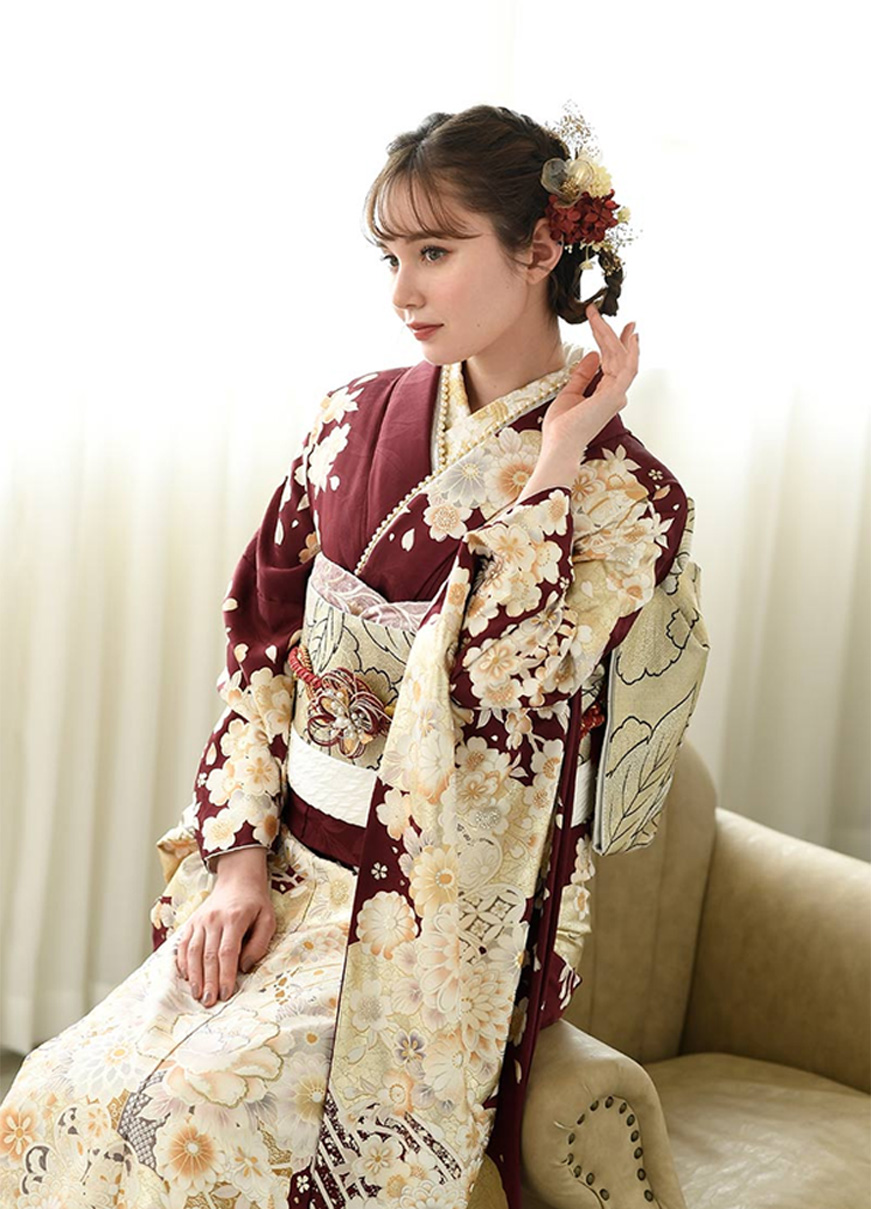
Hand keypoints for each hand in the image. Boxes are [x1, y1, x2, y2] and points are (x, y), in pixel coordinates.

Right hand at [174, 851, 275, 1006]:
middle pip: (208, 955)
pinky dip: (183, 962)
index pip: (227, 952)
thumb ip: (259, 944)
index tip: (227, 994)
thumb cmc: (255, 902)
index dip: (226, 975)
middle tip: (209, 1002)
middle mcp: (214, 919)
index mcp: (235, 918)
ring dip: (194, 976)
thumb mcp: (268, 919)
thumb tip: (244, 967)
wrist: (238, 879)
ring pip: (193, 952)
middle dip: (208, 982)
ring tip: (197, 995)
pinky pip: (183, 944)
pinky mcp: (191, 922)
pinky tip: (186, 977)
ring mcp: (200, 920)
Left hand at [517, 304, 639, 501]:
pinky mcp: (614, 393)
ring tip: (598, 317)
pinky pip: (625, 366)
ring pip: (621, 357)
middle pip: (619, 358)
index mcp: (605, 395)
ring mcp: (617, 394)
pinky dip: (627, 349)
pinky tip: (627, 336)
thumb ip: (583, 375)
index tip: (609, 327)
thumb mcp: (570, 393)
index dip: (613, 344)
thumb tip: (593, 355)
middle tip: (608, 314)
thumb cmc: (562, 426)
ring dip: (610, 335)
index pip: (613, 364)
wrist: (559, 443)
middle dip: (615, 335)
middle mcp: (615, 394)